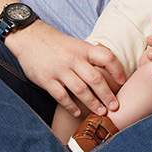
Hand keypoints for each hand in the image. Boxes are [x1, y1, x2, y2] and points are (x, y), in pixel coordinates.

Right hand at [5, 22, 126, 117]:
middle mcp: (73, 59)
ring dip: (92, 103)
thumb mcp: (76, 45)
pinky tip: (78, 113)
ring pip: (81, 90)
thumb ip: (90, 57)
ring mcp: (60, 69)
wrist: (29, 37)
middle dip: (107, 95)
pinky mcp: (47, 79)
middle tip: (115, 107)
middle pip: (96, 79)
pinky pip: (62, 96)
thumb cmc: (56, 44)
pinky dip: (71, 106)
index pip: (107, 57)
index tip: (122, 83)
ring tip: (101, 113)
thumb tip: (110, 72)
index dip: (117, 70)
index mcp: (83, 49)